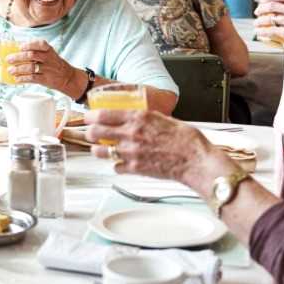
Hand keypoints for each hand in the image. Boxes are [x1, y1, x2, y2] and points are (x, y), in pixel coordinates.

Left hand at [6, 39, 82, 96]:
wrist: (67, 77)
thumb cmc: (54, 64)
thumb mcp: (49, 54)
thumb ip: (36, 51)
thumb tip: (16, 51)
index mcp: (49, 50)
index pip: (40, 44)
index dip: (30, 45)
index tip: (21, 46)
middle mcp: (48, 59)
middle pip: (32, 55)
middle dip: (18, 57)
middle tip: (9, 59)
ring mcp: (47, 69)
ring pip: (30, 68)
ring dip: (18, 69)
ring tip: (10, 70)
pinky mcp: (46, 79)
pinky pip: (32, 78)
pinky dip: (23, 78)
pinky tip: (17, 79)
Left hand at [84, 108, 224, 189]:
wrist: (195, 160)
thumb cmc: (185, 139)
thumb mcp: (163, 118)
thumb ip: (146, 118)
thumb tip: (136, 118)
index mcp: (138, 117)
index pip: (103, 114)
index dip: (90, 115)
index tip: (88, 116)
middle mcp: (131, 134)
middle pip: (96, 132)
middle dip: (90, 132)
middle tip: (91, 132)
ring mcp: (131, 152)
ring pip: (100, 152)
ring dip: (98, 150)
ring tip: (101, 149)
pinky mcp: (134, 169)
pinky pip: (115, 167)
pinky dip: (116, 165)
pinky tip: (121, 163)